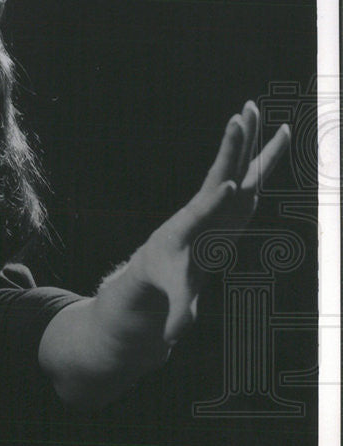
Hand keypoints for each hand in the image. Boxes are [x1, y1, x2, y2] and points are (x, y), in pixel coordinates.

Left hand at [129, 100, 290, 343]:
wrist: (162, 259)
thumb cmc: (169, 275)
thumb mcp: (175, 294)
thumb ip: (178, 313)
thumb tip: (173, 338)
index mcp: (192, 226)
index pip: (206, 209)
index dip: (218, 198)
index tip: (230, 182)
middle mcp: (207, 205)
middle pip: (221, 172)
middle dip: (230, 150)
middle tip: (237, 120)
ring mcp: (223, 198)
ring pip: (238, 163)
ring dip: (248, 137)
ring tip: (252, 107)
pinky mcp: (235, 198)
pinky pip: (254, 169)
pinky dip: (267, 151)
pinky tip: (282, 128)